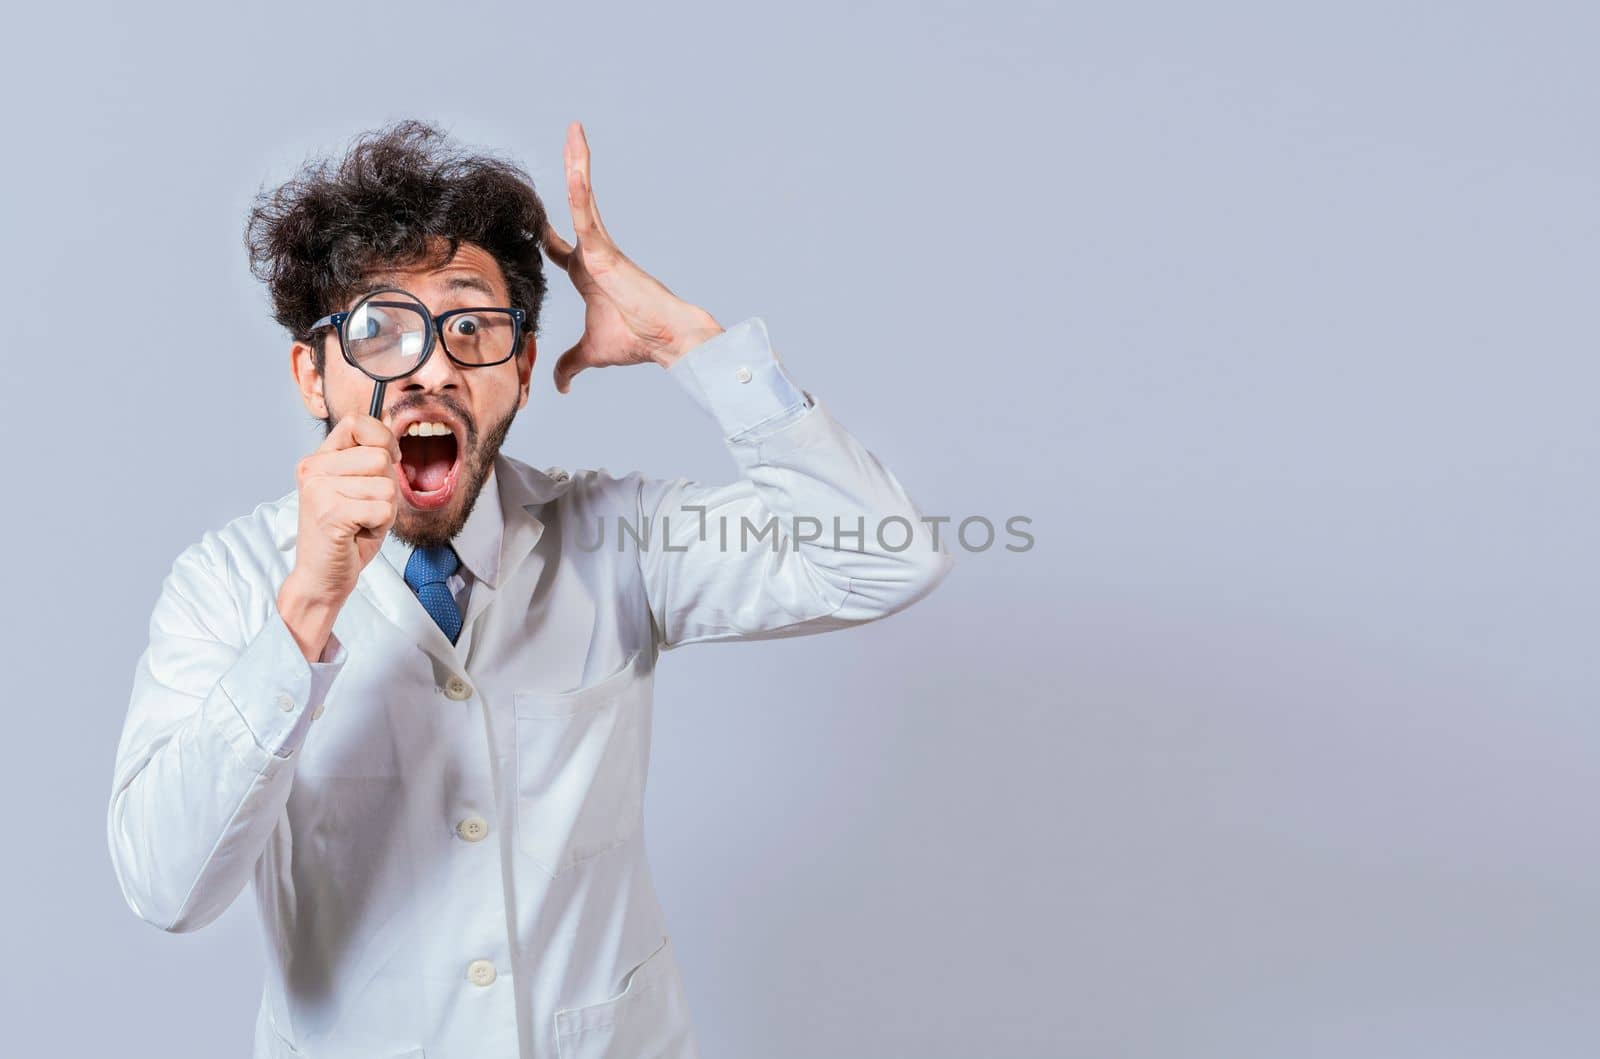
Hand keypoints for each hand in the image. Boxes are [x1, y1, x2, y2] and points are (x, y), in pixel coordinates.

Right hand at [278, 414, 401, 659]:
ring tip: (360, 522)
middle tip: (365, 508)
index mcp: (318, 459)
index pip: (357, 422)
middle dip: (387, 487)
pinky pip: (384, 509)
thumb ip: (370, 459)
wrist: (321, 578)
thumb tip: (394, 426)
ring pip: (386, 485)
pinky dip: (381, 525)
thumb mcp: (358, 489)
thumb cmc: (344, 535)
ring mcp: (320, 491)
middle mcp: (314, 470)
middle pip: (380, 457)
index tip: (388, 461)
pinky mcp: (331, 513)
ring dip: (384, 509)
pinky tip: (359, 533)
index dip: (383, 438)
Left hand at [543, 121, 724, 392]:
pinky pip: (585, 209)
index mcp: (590, 274)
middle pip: (575, 208)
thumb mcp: (590, 353)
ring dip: (578, 162)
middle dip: (572, 174)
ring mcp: (600, 247)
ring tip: (574, 130)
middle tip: (570, 140)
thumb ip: (569, 364)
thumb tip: (557, 385)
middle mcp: (595, 254)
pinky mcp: (603, 247)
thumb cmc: (636, 342)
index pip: (561, 247)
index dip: (545, 235)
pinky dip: (578, 184)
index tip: (534, 224)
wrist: (666, 339)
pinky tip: (573, 159)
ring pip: (582, 197)